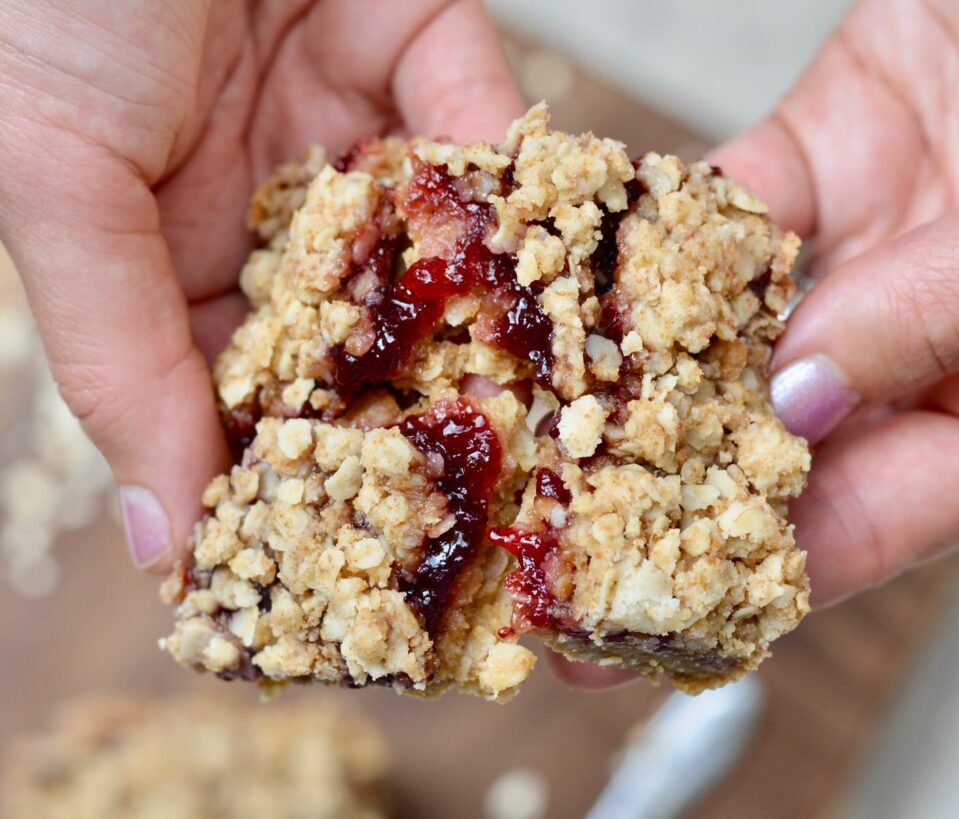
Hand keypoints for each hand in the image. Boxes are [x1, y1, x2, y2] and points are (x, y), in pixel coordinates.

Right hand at [0, 0, 521, 570]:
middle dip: (422, 416)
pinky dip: (538, 196)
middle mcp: (265, 202)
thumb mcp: (52, 176)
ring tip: (569, 423)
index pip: (237, 390)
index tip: (364, 564)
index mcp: (163, 246)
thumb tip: (159, 534)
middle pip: (358, 335)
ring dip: (503, 324)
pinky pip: (492, 137)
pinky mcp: (423, 46)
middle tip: (497, 514)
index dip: (294, 475)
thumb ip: (115, 357)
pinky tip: (585, 283)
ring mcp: (350, 128)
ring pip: (442, 248)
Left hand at [573, 0, 958, 687]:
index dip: (754, 586)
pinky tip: (583, 277)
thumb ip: (948, 311)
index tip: (644, 632)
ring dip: (641, 372)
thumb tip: (804, 398)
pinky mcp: (826, 156)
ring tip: (541, 434)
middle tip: (553, 554)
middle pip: (774, 445)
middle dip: (662, 500)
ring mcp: (870, 247)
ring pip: (734, 329)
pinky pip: (724, 212)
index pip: (869, 526)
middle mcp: (924, 341)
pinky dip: (657, 237)